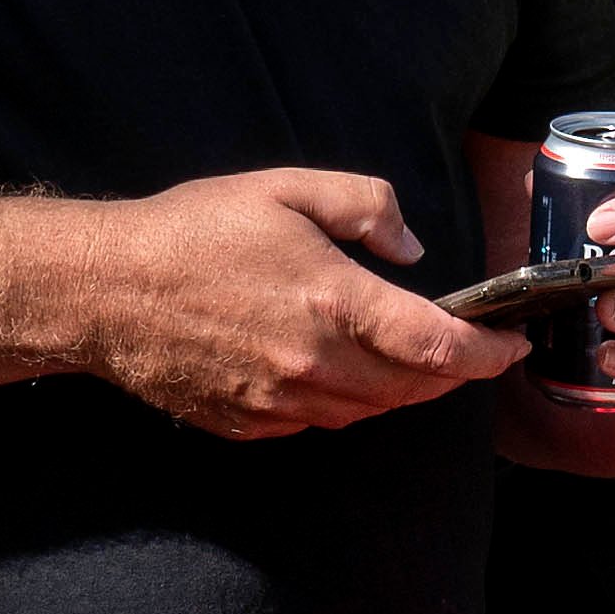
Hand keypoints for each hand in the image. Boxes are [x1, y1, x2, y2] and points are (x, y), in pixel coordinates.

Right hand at [85, 169, 518, 438]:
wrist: (104, 291)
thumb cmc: (191, 232)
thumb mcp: (287, 189)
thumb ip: (367, 207)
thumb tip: (411, 252)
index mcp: (335, 304)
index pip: (441, 349)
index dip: (489, 353)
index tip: (511, 344)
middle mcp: (315, 366)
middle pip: (415, 390)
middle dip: (450, 371)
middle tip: (462, 343)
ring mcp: (282, 404)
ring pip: (371, 412)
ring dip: (399, 388)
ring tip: (400, 351)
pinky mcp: (252, 425)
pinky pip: (322, 421)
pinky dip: (346, 399)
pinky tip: (333, 365)